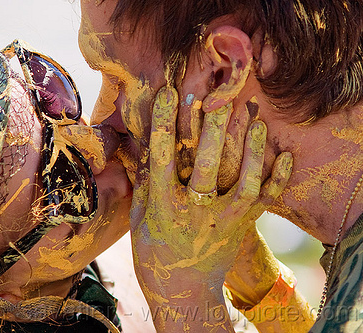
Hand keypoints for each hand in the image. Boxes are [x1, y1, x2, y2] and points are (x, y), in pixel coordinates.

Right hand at [130, 85, 291, 329]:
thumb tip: (146, 146)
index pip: (162, 158)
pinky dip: (278, 178)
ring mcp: (224, 219)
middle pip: (207, 165)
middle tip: (219, 100)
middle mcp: (195, 210)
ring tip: (254, 119)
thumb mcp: (141, 219)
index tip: (169, 94)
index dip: (165, 124)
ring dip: (251, 148)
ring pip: (244, 179)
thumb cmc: (155, 253)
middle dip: (213, 130)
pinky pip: (265, 200)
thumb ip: (145, 183)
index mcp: (164, 207)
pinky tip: (286, 154)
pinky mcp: (243, 225)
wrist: (184, 291)